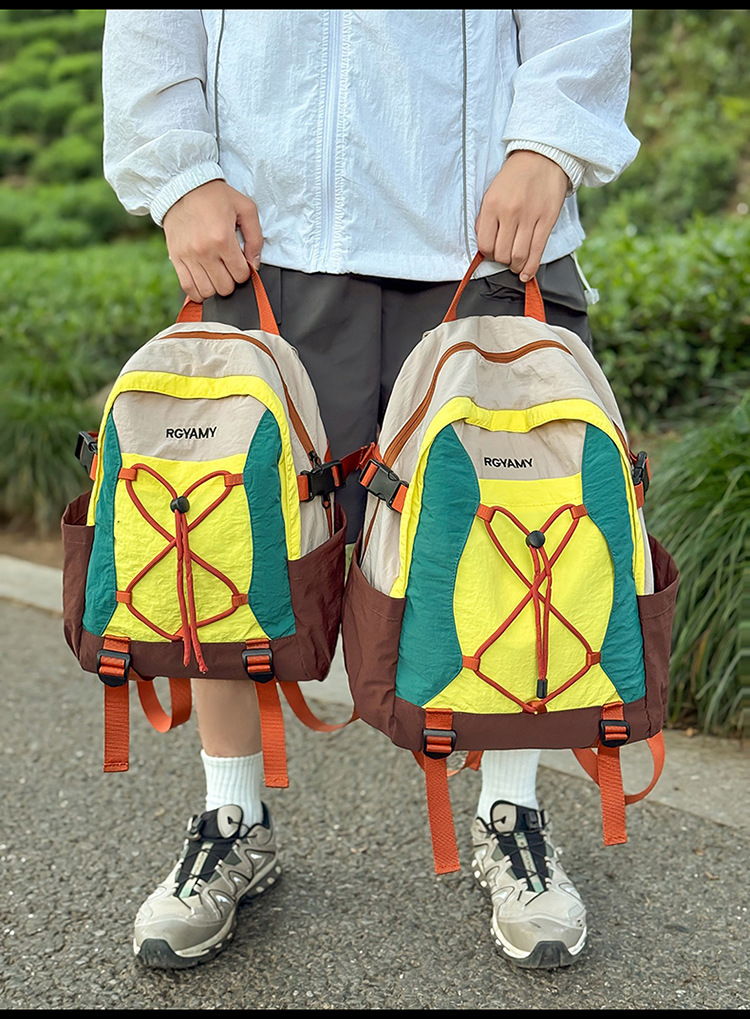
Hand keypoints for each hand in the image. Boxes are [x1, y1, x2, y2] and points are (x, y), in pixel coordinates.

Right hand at [162, 179, 262, 301]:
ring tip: (216, 274)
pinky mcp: (176, 258)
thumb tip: (255, 263)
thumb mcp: (245, 208)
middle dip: (231, 280)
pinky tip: (204, 282)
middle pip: (225, 287)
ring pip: (207, 292)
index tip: (241, 262)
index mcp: (223, 238)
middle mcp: (204, 251)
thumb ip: (256, 238)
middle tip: (229, 267)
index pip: (241, 274)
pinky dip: (198, 291)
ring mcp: (188, 256)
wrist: (182, 186)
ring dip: (215, 287)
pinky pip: (188, 288)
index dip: (245, 271)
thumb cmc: (215, 196)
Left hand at [475, 150, 568, 281]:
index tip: (492, 252)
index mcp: (492, 205)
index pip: (485, 244)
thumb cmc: (515, 177)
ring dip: (516, 266)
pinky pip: (537, 251)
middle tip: (505, 257)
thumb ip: (487, 219)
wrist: (542, 157)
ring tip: (516, 266)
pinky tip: (526, 274)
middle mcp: (510, 212)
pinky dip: (530, 268)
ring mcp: (530, 217)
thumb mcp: (492, 193)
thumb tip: (485, 246)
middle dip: (502, 261)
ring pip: (519, 256)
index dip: (488, 254)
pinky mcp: (547, 220)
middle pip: (502, 254)